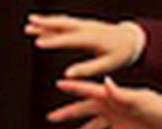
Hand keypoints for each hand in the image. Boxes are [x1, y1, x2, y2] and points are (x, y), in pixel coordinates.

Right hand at [23, 15, 146, 78]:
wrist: (131, 39)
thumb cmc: (120, 54)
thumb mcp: (107, 65)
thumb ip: (87, 69)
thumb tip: (68, 74)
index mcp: (93, 39)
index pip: (69, 40)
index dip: (53, 41)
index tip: (38, 43)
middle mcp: (87, 28)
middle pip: (63, 24)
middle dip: (46, 24)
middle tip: (29, 25)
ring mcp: (85, 25)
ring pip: (63, 21)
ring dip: (46, 22)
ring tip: (29, 23)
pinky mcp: (84, 25)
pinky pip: (66, 23)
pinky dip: (52, 23)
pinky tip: (42, 25)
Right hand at [49, 78, 161, 128]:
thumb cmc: (156, 105)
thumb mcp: (137, 98)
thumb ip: (119, 93)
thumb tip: (106, 82)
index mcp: (111, 96)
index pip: (88, 91)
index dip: (74, 88)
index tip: (59, 84)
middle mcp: (109, 107)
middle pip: (83, 111)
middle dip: (67, 114)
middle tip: (52, 117)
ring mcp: (113, 120)